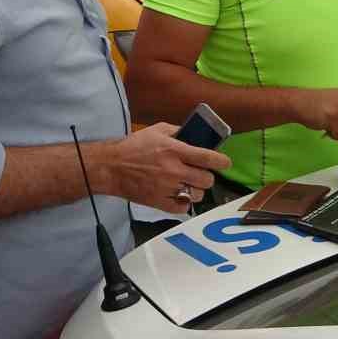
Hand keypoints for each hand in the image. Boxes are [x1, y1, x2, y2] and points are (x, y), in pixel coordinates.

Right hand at [100, 123, 230, 213]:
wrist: (112, 167)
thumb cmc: (134, 146)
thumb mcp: (157, 130)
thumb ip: (178, 131)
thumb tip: (196, 135)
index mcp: (174, 150)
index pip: (207, 158)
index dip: (221, 161)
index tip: (225, 163)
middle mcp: (173, 170)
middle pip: (206, 180)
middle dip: (207, 176)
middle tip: (201, 173)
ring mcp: (167, 188)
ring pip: (197, 195)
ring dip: (196, 189)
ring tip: (188, 184)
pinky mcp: (159, 202)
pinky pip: (182, 208)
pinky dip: (184, 203)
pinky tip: (179, 195)